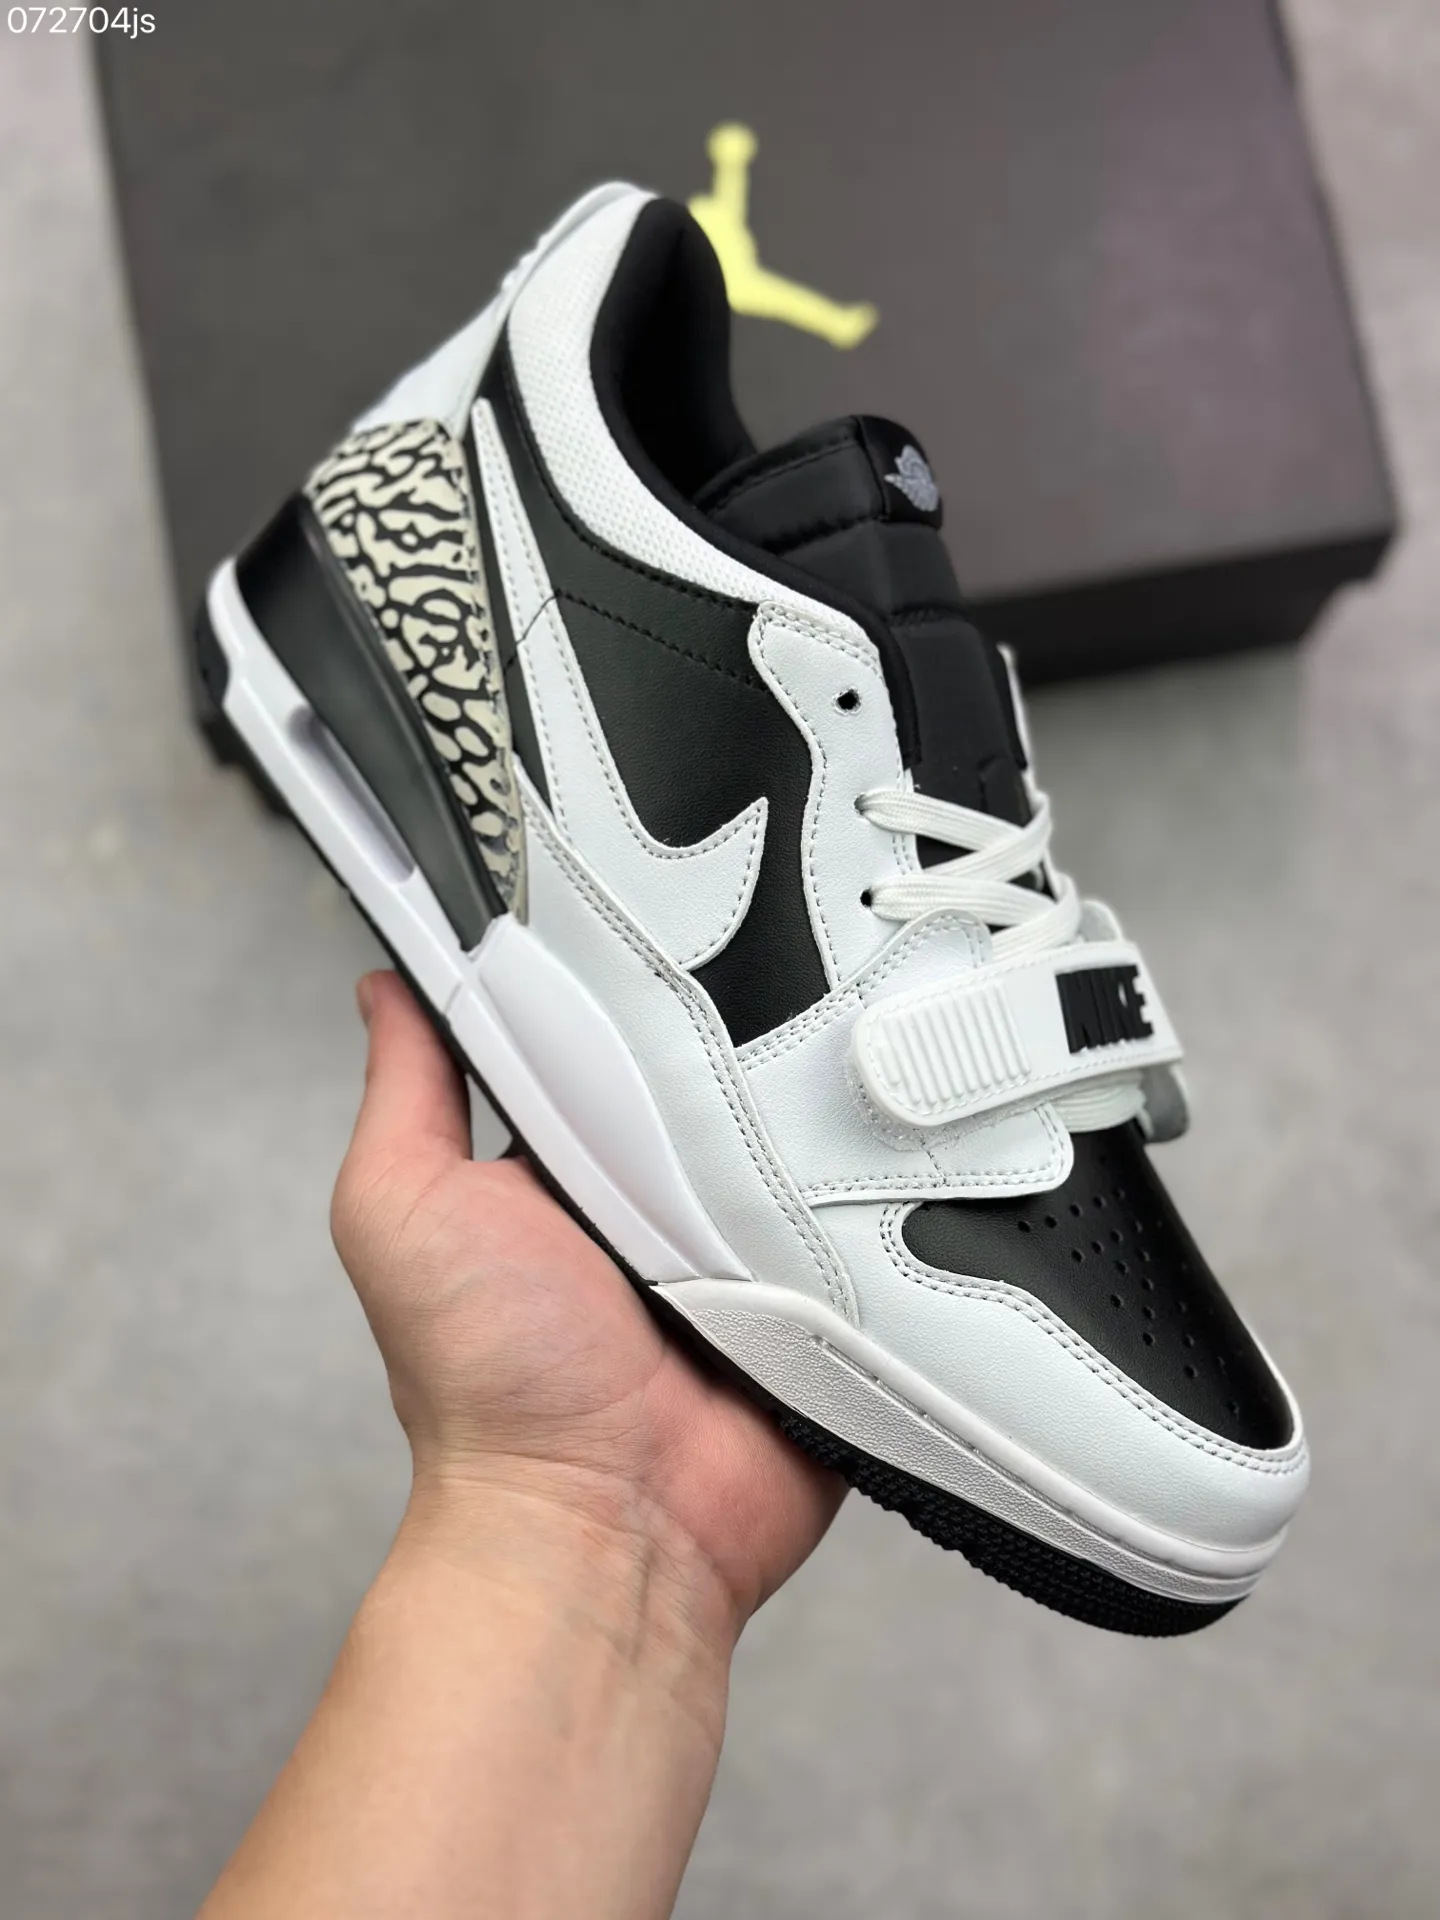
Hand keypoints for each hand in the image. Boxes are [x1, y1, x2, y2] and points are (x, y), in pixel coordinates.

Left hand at [331, 970, 844, 1646]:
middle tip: (782, 971)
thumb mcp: (403, 1208)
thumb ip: (407, 1094)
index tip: (666, 913)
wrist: (604, 1529)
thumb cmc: (486, 1388)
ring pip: (802, 1142)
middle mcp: (657, 1202)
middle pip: (716, 1081)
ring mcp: (745, 1250)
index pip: (608, 1041)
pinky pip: (867, 1224)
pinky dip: (876, 1196)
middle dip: (743, 1038)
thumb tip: (389, 989)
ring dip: (817, 1116)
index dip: (630, 986)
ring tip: (846, 1059)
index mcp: (565, 1168)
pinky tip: (891, 1148)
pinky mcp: (821, 1300)